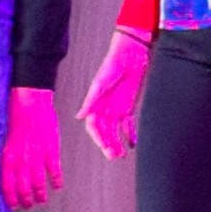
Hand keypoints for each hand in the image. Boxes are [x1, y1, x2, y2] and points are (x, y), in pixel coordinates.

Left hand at [2, 87, 62, 208]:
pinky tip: (57, 187)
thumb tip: (6, 171)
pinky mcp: (51, 151)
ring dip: (40, 195)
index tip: (12, 206)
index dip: (10, 198)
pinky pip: (54, 172)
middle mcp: (22, 161)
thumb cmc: (15, 117)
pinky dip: (56, 181)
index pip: (7, 186)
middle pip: (23, 189)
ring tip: (41, 201)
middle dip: (25, 200)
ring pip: (38, 184)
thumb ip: (6, 156)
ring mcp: (37, 157)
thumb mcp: (4, 139)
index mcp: (7, 158)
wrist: (31, 103)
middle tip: (27, 205)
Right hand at [77, 30, 151, 159]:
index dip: (97, 137)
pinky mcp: (127, 108)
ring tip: (121, 154)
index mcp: (95, 104)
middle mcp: (103, 109)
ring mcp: (115, 110)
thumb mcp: (100, 83)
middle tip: (113, 155)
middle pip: (104, 132)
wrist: (130, 56)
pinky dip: (129, 134)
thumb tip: (79, 117)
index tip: (104, 146)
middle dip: (107, 144)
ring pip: (114, 131)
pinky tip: (131, 144)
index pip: (93, 126)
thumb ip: (91, 100)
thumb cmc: (112, 66)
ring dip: (117, 142)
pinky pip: (127, 125)